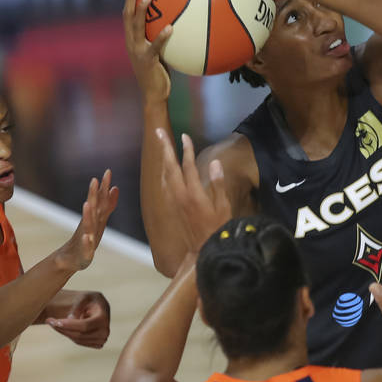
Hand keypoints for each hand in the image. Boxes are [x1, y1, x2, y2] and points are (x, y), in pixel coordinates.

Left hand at [46, 291, 110, 347]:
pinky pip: (79, 342)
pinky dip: (69, 335)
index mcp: (104, 317)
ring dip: (63, 332)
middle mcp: (105, 331)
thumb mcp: (83, 297)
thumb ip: (78, 306)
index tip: (55, 321)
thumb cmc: (89, 300)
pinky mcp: (97, 344)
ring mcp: (102, 339)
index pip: (85, 325)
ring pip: (78, 340)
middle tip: (49, 321)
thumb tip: (70, 318)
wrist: (96, 307)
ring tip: (53, 322)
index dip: (69, 325)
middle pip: (80, 335)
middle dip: (62, 329)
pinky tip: (63, 327)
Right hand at [58, 170, 118, 271]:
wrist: (72, 259)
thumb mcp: (100, 220)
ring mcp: (86, 237)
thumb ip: (108, 204)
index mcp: (94, 218)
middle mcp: (89, 225)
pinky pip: (85, 246)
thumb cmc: (88, 238)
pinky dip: (86, 242)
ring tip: (87, 204)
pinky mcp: (84, 251)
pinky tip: (86, 237)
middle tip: (94, 180)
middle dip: (93, 194)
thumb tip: (115, 187)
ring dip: (87, 215)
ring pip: (87, 225)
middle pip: (92, 208)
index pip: (100, 199)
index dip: (104, 186)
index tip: (108, 171)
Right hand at [123, 0, 173, 102]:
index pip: (127, 14)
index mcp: (131, 39)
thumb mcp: (157, 52)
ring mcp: (137, 51)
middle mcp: (131, 42)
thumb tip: (173, 22)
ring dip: (142, 10)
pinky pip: (155, 45)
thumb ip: (159, 38)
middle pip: (127, 15)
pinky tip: (170, 27)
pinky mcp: (147, 60)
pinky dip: (162, 36)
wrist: (154, 94)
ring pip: (136, 26)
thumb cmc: (158, 73)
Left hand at [156, 129, 231, 253]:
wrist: (203, 249)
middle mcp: (180, 195)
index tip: (184, 135)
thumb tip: (215, 163)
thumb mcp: (223, 207)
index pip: (188, 165)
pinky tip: (165, 168)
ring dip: (163, 158)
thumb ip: (218, 184)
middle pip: (170, 166)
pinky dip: (165, 172)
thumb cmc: (218, 228)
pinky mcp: (173, 206)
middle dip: (165, 148)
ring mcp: (175, 201)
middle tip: (158, 131)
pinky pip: (165, 184)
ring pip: (165, 175)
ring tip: (161, 145)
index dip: (186, 149)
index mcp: (194, 193)